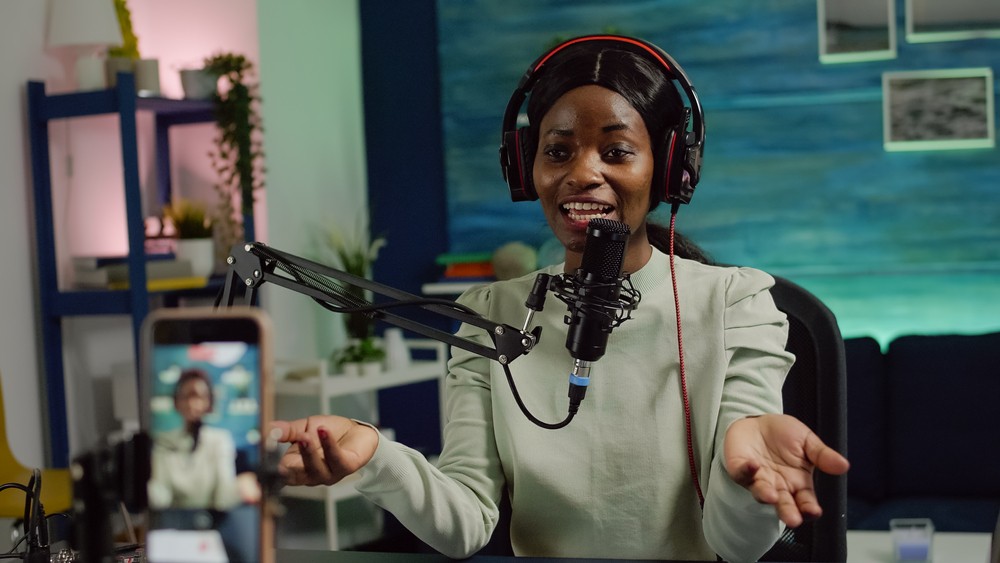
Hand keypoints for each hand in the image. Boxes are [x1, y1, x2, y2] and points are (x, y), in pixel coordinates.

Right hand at [270, 415, 378, 485]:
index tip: (262, 457)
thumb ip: (287, 431)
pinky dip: (328, 445)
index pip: (279, 474)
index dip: (271, 469)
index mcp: (296, 468)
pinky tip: (323, 431)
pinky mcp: (346, 467)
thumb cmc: (329, 433)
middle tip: (278, 448)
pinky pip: (336, 458)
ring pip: (315, 469)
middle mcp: (311, 475)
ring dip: (309, 453)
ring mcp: (329, 474)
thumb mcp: (303, 428)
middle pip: (295, 475)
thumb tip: (268, 428)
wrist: (356, 431)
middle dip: (287, 465)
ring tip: (304, 436)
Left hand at [724, 414, 849, 527]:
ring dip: (766, 495)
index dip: (809, 508)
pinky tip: (753, 465)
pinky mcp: (739, 469)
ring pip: (762, 493)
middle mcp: (778, 486)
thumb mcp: (807, 441)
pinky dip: (746, 471)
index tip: (814, 511)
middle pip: (784, 505)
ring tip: (772, 496)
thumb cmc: (784, 435)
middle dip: (788, 512)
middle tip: (793, 519)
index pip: (806, 501)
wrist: (758, 422)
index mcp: (798, 483)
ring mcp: (758, 480)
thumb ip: (823, 455)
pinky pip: (741, 473)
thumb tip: (844, 465)